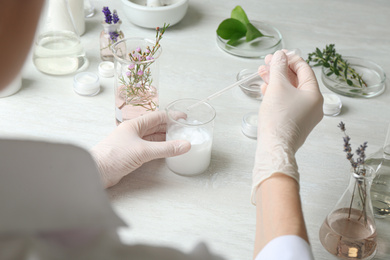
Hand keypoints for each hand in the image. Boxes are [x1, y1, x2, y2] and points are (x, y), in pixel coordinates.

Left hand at [91, 111, 190, 187]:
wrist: (97, 171)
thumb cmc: (113, 156)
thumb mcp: (143, 151)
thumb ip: (165, 148)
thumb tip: (185, 145)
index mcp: (134, 125)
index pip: (157, 116)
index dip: (171, 116)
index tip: (183, 117)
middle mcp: (133, 132)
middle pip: (156, 127)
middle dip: (170, 127)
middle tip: (184, 129)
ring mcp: (132, 144)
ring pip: (153, 138)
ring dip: (166, 139)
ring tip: (179, 139)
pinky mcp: (132, 155)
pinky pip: (150, 149)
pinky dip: (159, 149)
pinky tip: (167, 151)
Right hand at [251, 50, 322, 203]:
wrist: (274, 147)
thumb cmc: (278, 119)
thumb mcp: (277, 87)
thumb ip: (278, 68)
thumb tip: (279, 56)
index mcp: (315, 95)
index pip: (304, 70)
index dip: (290, 59)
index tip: (278, 54)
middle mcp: (313, 105)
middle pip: (297, 80)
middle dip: (280, 70)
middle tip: (267, 62)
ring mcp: (304, 115)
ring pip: (290, 92)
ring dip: (276, 81)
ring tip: (262, 73)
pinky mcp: (294, 123)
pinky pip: (287, 103)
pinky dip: (277, 94)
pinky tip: (265, 89)